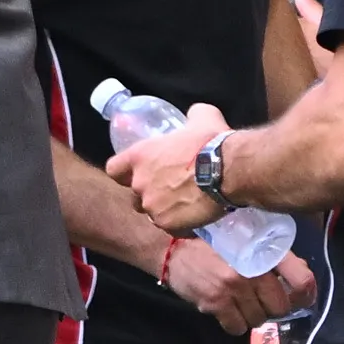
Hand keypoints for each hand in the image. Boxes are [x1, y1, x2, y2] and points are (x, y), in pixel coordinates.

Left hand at [110, 101, 232, 230]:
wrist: (230, 170)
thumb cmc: (212, 141)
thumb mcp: (202, 117)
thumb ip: (192, 116)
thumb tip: (194, 115)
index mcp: (140, 156)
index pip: (114, 169)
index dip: (125, 173)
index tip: (139, 173)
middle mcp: (140, 183)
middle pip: (135, 195)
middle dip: (150, 194)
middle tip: (172, 190)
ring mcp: (152, 205)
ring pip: (152, 213)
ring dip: (165, 210)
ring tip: (186, 205)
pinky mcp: (168, 223)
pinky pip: (171, 228)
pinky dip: (181, 225)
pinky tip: (195, 218)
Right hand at [161, 237, 312, 336]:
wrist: (172, 249)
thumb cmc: (212, 243)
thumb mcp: (246, 240)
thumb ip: (273, 256)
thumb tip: (301, 276)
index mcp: (263, 251)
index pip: (301, 279)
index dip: (305, 293)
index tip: (300, 297)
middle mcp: (252, 270)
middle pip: (280, 307)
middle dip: (273, 306)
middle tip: (262, 299)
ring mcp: (233, 289)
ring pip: (259, 319)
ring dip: (253, 315)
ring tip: (242, 303)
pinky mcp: (215, 304)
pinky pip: (237, 328)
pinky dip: (235, 323)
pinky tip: (228, 311)